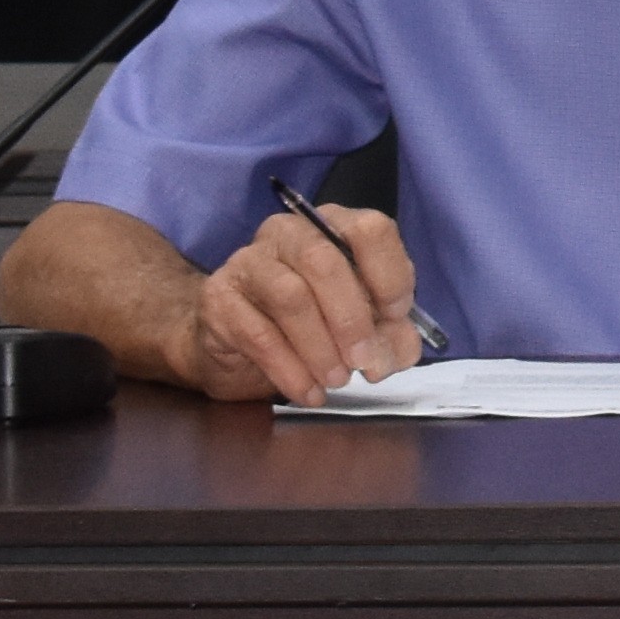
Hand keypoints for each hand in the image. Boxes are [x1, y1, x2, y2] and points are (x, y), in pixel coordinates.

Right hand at [182, 199, 416, 405]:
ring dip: (321, 347)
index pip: (369, 229)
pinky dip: (291, 369)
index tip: (396, 316)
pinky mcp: (219, 298)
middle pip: (323, 260)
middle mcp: (288, 233)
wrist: (236, 343)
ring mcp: (248, 262)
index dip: (389, 273)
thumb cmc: (309, 324)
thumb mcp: (359, 325)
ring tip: (338, 380)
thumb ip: (389, 333)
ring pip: (290, 297)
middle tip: (366, 362)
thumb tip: (400, 350)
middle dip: (352, 318)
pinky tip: (309, 392)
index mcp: (332, 227)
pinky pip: (258, 334)